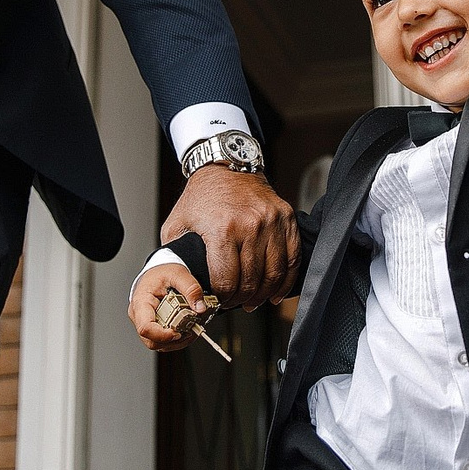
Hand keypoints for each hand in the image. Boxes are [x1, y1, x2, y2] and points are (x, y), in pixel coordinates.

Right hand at [130, 262, 207, 350]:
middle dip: (174, 340)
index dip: (162, 335)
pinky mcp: (152, 328)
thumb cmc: (162, 274)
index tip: (178, 332)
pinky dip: (176, 340)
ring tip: (191, 330)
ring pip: (158, 344)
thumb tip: (200, 308)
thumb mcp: (179, 274)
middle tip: (190, 331)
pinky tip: (186, 331)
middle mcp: (138, 316)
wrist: (157, 273)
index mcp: (141, 302)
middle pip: (152, 340)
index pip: (145, 327)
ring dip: (177, 342)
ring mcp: (144, 323)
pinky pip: (162, 342)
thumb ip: (191, 289)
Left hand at [160, 165, 297, 310]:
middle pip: (251, 281)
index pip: (226, 281)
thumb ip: (176, 255)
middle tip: (235, 304)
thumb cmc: (201, 196)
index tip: (218, 302)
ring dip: (263, 295)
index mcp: (221, 229)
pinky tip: (275, 292)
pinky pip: (292, 258)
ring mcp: (271, 222)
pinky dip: (285, 280)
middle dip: (241, 299)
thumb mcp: (177, 224)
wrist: (226, 165)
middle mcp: (250, 225)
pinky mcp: (286, 218)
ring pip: (273, 274)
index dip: (222, 299)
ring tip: (254, 301)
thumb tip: (179, 283)